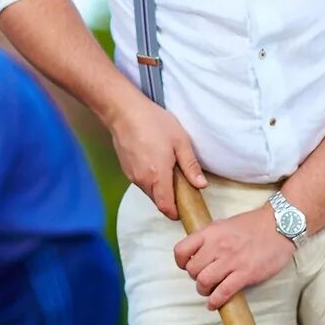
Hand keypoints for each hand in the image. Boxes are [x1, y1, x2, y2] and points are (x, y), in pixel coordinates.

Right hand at [109, 95, 206, 218]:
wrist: (123, 111)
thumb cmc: (153, 123)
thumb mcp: (180, 141)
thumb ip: (190, 166)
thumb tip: (201, 185)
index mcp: (158, 177)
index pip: (166, 207)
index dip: (176, 213)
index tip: (186, 209)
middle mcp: (143, 181)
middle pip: (158, 202)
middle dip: (171, 200)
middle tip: (183, 187)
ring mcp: (132, 176)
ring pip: (149, 192)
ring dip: (161, 190)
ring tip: (170, 172)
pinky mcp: (125, 170)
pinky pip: (141, 182)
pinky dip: (151, 180)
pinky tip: (157, 164)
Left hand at [174, 206, 293, 308]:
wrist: (280, 225)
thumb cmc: (254, 225)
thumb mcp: (225, 224)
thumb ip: (210, 237)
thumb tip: (198, 252)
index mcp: (210, 232)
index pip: (181, 250)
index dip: (181, 262)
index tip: (187, 266)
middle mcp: (217, 246)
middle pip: (192, 270)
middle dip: (195, 278)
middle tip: (204, 279)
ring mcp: (231, 260)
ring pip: (204, 282)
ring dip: (204, 290)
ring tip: (210, 291)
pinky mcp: (245, 273)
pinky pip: (223, 292)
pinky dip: (215, 301)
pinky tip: (215, 304)